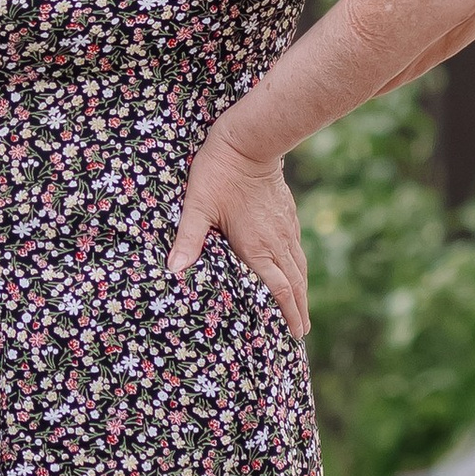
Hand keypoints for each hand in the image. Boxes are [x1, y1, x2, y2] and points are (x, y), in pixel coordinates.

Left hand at [167, 114, 309, 339]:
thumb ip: (187, 239)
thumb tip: (172, 270)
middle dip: (299, 310)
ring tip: (302, 312)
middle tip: (301, 335)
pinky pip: (297, 250)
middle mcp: (276, 241)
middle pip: (295, 284)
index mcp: (257, 246)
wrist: (251, 140)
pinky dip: (299, 269)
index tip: (296, 335)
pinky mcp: (288, 215)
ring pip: (299, 267)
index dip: (288, 314)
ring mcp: (285, 228)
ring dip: (302, 292)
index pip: (279, 289)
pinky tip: (296, 272)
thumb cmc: (219, 173)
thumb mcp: (198, 206)